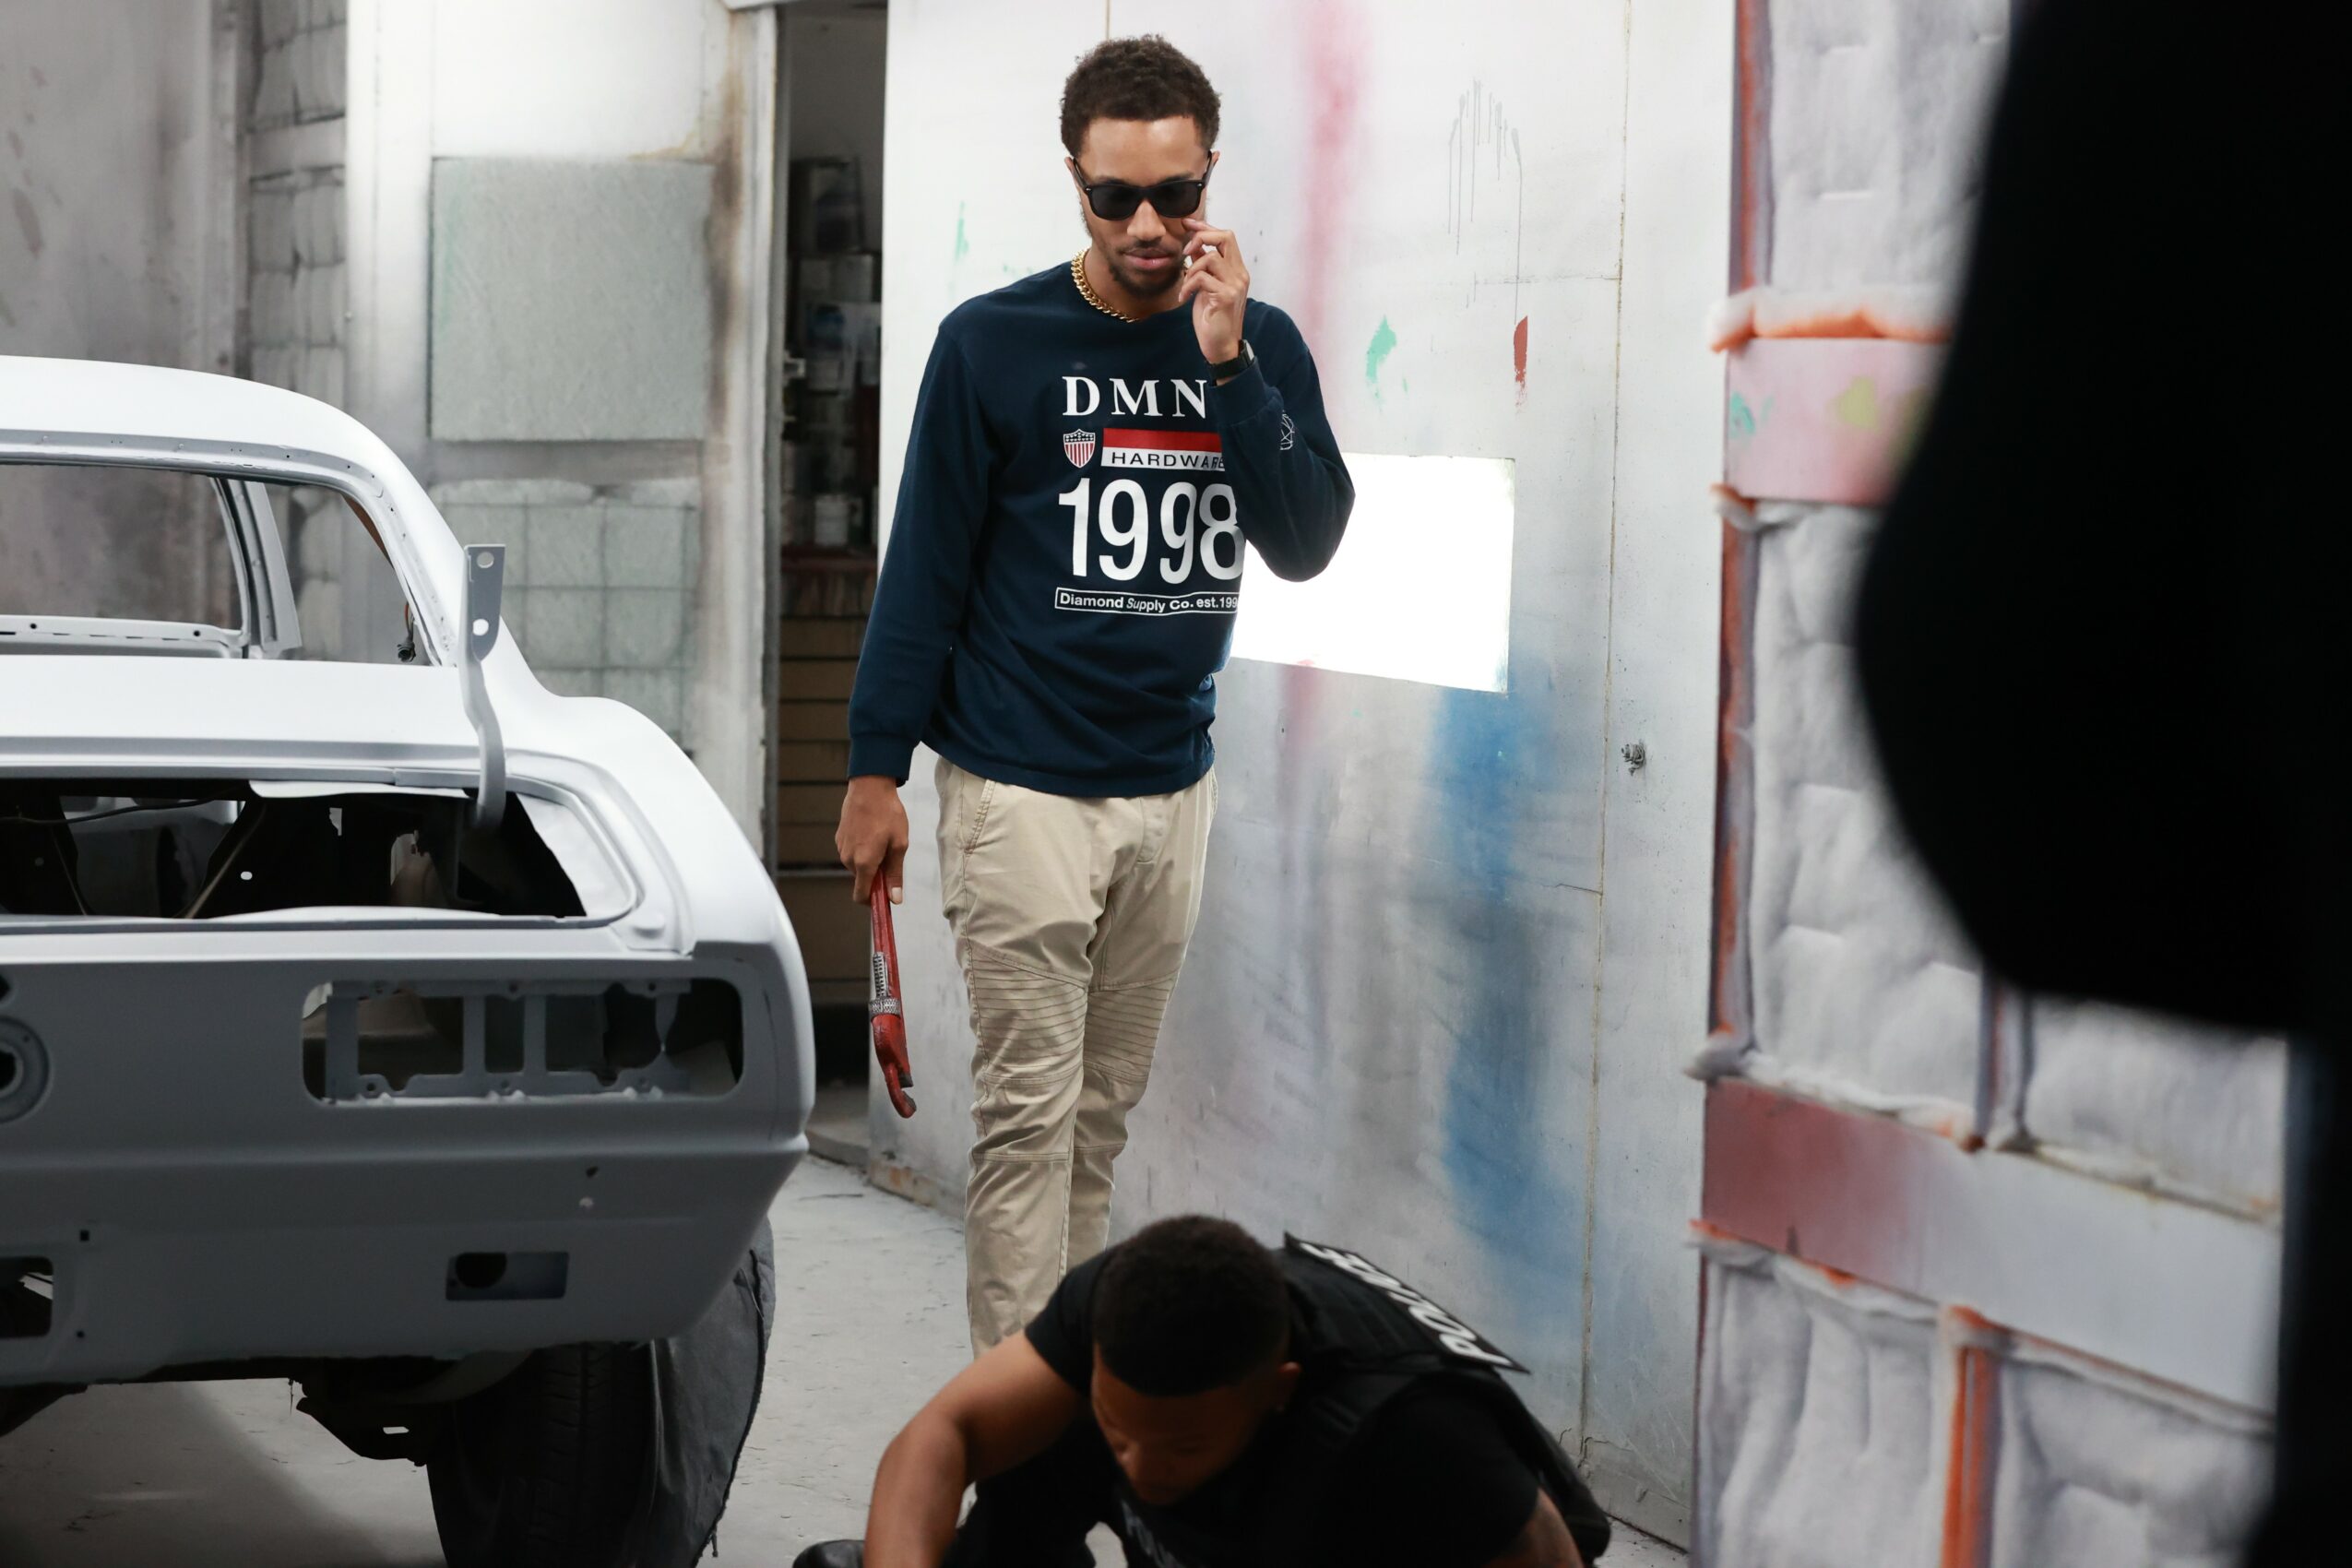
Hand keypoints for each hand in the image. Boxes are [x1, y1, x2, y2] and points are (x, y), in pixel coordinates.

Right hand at [837, 776, 907, 903]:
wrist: (869, 786)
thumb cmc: (888, 814)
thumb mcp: (899, 844)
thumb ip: (895, 874)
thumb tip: (894, 899)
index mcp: (864, 863)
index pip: (861, 896)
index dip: (872, 903)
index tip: (885, 899)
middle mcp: (848, 859)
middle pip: (862, 880)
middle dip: (876, 876)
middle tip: (892, 856)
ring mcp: (842, 848)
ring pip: (858, 866)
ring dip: (870, 861)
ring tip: (883, 839)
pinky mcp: (839, 838)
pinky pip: (853, 853)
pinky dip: (863, 850)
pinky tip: (872, 832)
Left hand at [1179, 219, 1249, 370]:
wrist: (1220, 346)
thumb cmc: (1212, 318)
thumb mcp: (1205, 287)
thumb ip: (1202, 267)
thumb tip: (1192, 247)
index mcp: (1236, 270)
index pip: (1225, 236)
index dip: (1205, 226)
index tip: (1186, 224)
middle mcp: (1240, 274)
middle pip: (1226, 236)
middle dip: (1201, 236)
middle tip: (1185, 252)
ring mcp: (1235, 285)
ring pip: (1210, 257)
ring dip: (1190, 269)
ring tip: (1185, 286)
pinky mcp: (1226, 296)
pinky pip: (1202, 278)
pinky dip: (1188, 285)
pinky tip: (1184, 298)